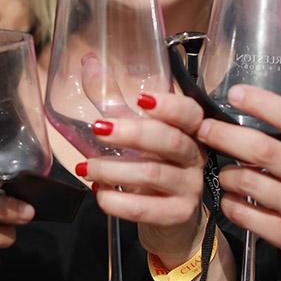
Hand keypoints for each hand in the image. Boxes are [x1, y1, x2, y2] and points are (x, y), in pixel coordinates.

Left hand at [78, 92, 207, 264]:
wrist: (168, 219)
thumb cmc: (150, 166)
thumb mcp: (133, 132)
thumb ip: (112, 100)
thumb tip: (89, 61)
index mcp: (188, 131)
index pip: (190, 113)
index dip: (170, 105)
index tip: (142, 99)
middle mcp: (195, 157)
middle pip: (171, 141)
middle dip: (133, 133)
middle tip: (98, 128)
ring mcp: (190, 187)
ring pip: (153, 174)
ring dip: (113, 169)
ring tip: (86, 167)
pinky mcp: (178, 214)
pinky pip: (146, 208)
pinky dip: (117, 201)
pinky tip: (100, 193)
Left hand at [195, 84, 280, 280]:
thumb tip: (256, 114)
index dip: (261, 103)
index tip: (236, 93)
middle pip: (263, 150)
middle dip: (226, 135)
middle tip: (205, 128)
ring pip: (249, 183)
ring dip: (226, 173)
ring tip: (224, 169)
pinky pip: (246, 216)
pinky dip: (230, 203)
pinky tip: (231, 197)